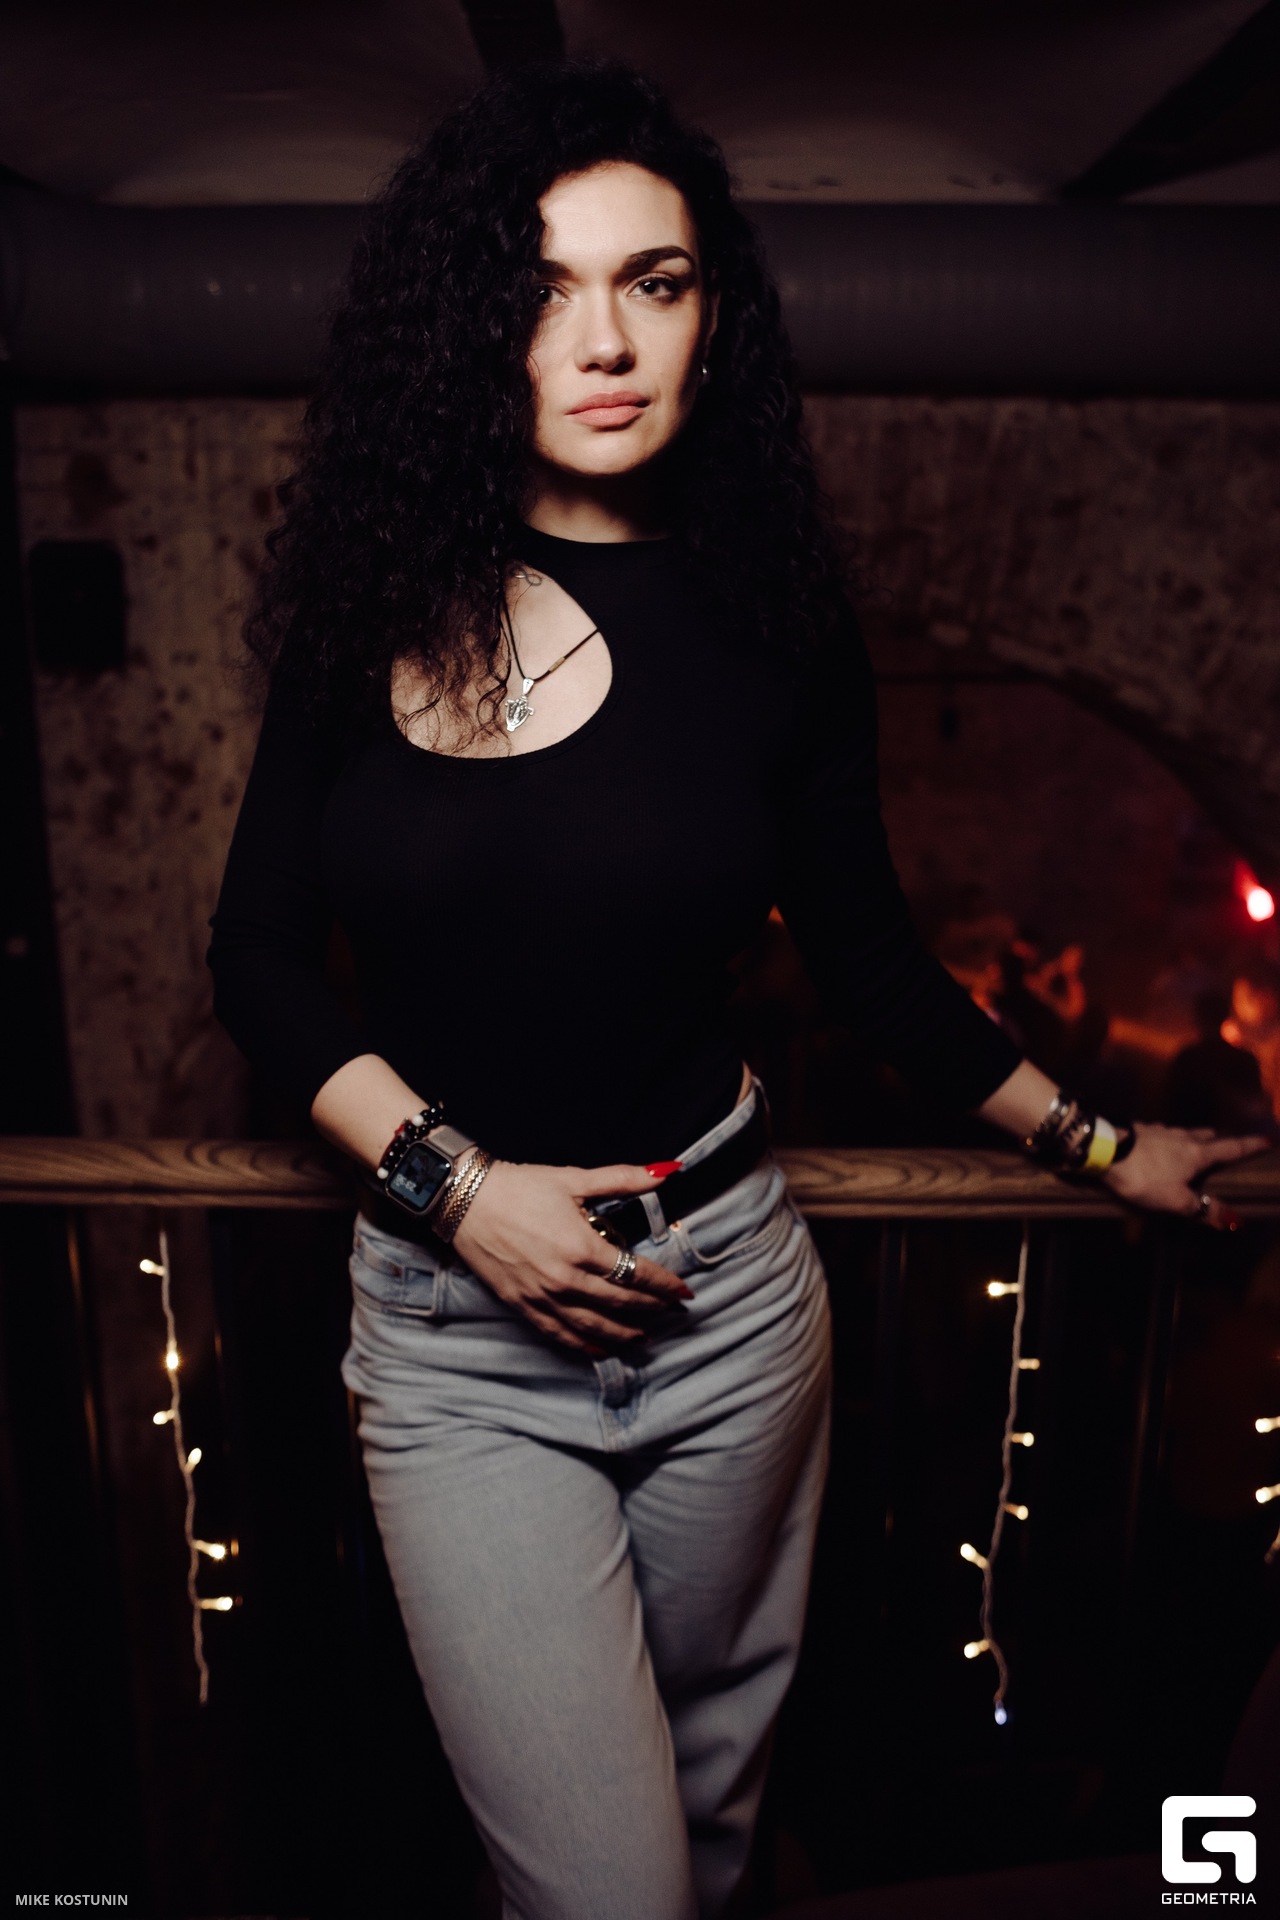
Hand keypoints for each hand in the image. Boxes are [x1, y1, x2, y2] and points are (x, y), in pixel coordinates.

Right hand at [451, 1158, 693, 1356]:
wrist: (464, 1200)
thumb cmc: (519, 1186)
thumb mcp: (573, 1179)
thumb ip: (623, 1179)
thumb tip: (666, 1172)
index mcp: (582, 1247)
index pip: (636, 1273)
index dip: (664, 1284)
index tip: (684, 1291)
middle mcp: (565, 1279)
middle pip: (620, 1302)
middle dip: (651, 1308)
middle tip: (672, 1311)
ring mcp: (542, 1297)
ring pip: (593, 1326)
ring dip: (623, 1333)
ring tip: (644, 1335)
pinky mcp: (521, 1306)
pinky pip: (559, 1334)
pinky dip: (584, 1345)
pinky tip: (600, 1349)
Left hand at [1103, 1122, 1269, 1228]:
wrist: (1103, 1150)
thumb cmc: (1144, 1176)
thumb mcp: (1176, 1200)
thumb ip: (1203, 1209)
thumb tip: (1236, 1219)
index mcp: (1197, 1153)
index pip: (1231, 1149)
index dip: (1250, 1146)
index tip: (1268, 1139)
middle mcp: (1181, 1136)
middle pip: (1206, 1135)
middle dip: (1218, 1140)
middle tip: (1226, 1144)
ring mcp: (1159, 1130)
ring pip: (1183, 1132)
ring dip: (1192, 1138)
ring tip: (1195, 1144)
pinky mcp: (1138, 1130)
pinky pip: (1160, 1134)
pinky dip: (1167, 1140)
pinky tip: (1160, 1145)